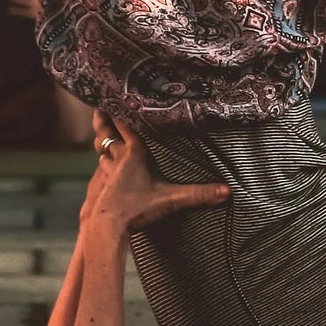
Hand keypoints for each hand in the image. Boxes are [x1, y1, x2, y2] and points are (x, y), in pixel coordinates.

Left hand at [82, 113, 227, 239]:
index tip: (118, 97)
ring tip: (101, 135)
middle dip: (103, 121)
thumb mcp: (171, 199)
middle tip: (98, 108)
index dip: (122, 112)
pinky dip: (103, 163)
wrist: (109, 227)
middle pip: (107, 134)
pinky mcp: (103, 188)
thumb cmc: (137, 208)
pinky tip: (106, 166)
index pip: (126, 126)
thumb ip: (198, 194)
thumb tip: (227, 191)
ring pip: (102, 151)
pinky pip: (102, 170)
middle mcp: (118, 159)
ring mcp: (109, 174)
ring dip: (102, 142)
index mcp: (133, 154)